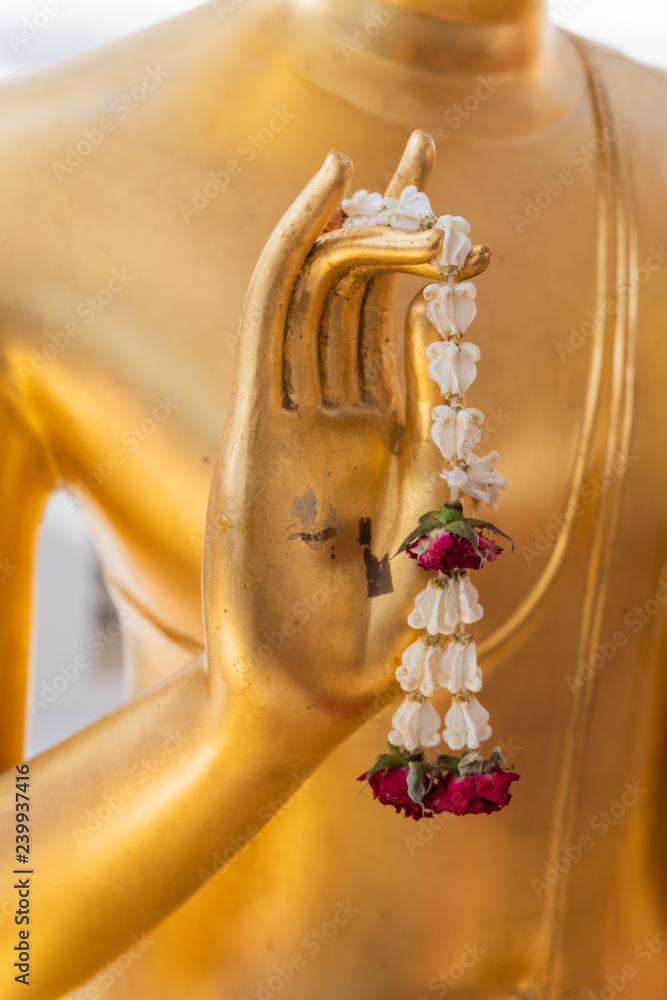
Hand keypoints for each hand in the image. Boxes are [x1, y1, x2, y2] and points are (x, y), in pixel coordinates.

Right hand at [203, 133, 479, 733]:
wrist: (306, 694)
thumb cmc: (379, 638)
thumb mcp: (437, 534)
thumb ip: (442, 440)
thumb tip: (443, 338)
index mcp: (388, 442)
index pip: (407, 332)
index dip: (431, 274)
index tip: (463, 233)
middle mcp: (338, 419)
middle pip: (361, 298)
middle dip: (397, 232)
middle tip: (434, 183)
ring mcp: (292, 421)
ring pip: (320, 297)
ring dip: (356, 233)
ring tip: (394, 180)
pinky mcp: (254, 432)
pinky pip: (271, 322)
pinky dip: (293, 255)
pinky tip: (324, 198)